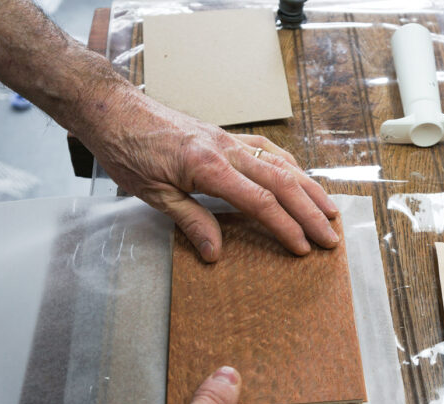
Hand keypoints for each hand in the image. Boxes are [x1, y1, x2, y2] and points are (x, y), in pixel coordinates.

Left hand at [83, 87, 339, 261]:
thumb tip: (215, 254)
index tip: (303, 247)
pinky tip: (299, 177)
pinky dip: (290, 165)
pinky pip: (268, 149)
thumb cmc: (126, 149)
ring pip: (281, 163)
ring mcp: (229, 139)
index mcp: (208, 167)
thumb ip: (190, 221)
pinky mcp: (225, 135)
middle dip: (310, 212)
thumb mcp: (152, 194)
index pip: (260, 201)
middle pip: (281, 182)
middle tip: (331, 236)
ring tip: (330, 210)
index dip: (286, 226)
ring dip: (309, 188)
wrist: (113, 109)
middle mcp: (226, 150)